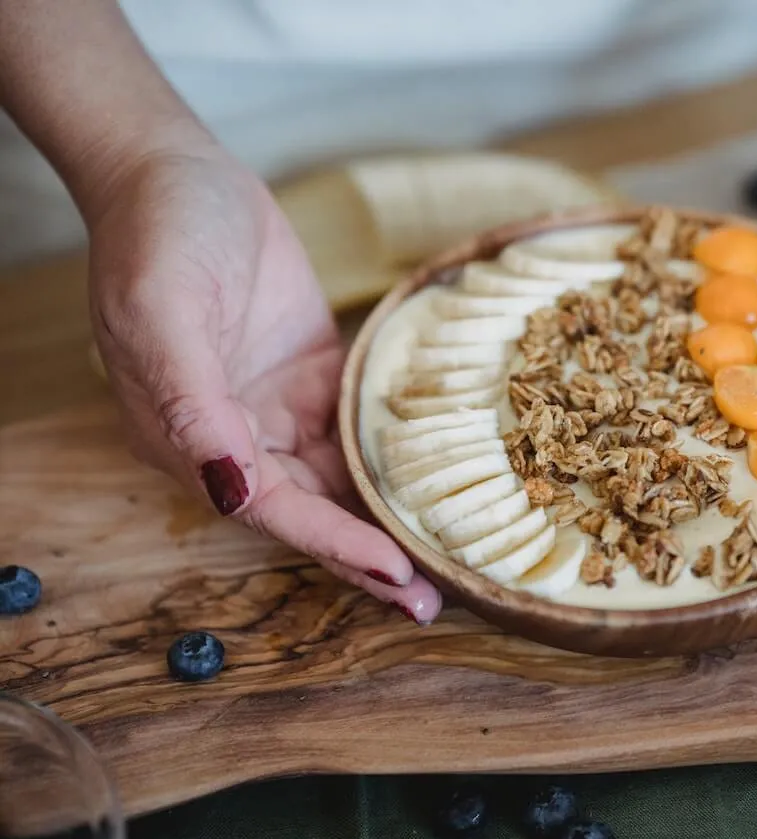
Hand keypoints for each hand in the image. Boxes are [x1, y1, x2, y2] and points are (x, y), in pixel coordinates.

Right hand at [86, 146, 440, 623]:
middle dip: (370, 558)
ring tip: (451, 557)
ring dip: (388, 518)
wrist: (179, 171)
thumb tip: (227, 491)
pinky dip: (394, 457)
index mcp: (190, 439)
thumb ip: (192, 405)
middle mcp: (237, 437)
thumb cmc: (159, 236)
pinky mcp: (314, 377)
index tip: (395, 573)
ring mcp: (278, 408)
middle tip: (434, 603)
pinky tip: (442, 481)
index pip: (274, 511)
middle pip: (313, 513)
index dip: (334, 545)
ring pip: (341, 480)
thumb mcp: (162, 314)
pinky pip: (359, 429)